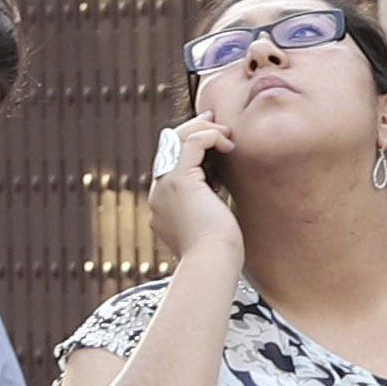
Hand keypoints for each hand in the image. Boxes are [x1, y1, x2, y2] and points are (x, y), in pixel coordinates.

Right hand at [147, 116, 243, 273]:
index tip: (212, 140)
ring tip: (227, 133)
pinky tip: (228, 145)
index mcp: (163, 207)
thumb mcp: (211, 228)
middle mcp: (158, 194)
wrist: (213, 264)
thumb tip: (218, 200)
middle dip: (191, 130)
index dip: (188, 148)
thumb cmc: (219, 255)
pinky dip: (211, 137)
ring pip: (176, 140)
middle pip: (168, 148)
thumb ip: (208, 211)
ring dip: (203, 130)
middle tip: (214, 121)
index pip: (169, 166)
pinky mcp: (180, 181)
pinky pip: (192, 143)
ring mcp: (165, 186)